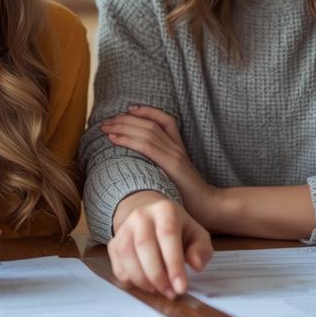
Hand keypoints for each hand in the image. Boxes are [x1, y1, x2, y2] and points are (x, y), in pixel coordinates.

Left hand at [102, 106, 218, 218]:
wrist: (209, 206)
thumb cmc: (190, 197)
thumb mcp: (176, 177)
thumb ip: (163, 169)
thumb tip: (141, 169)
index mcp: (179, 148)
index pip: (165, 120)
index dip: (147, 112)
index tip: (129, 110)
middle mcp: (176, 147)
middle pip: (150, 124)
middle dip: (126, 119)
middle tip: (106, 120)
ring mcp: (175, 154)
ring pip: (146, 132)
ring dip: (123, 127)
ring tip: (106, 127)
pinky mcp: (172, 164)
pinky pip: (146, 146)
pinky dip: (128, 140)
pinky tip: (114, 139)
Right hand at [107, 191, 213, 298]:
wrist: (149, 216)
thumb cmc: (177, 229)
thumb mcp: (196, 235)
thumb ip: (201, 250)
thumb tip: (196, 265)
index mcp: (164, 210)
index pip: (167, 235)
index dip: (174, 264)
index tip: (181, 287)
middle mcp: (140, 216)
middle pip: (144, 246)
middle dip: (157, 275)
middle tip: (170, 293)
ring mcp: (124, 229)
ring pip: (127, 255)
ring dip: (143, 279)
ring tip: (158, 290)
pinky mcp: (113, 243)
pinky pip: (117, 265)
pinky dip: (130, 280)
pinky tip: (144, 285)